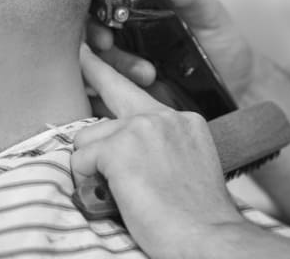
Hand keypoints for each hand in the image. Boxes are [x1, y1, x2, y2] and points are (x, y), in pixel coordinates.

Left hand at [71, 46, 246, 256]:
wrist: (209, 238)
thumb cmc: (196, 216)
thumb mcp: (186, 167)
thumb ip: (159, 148)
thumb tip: (125, 152)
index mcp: (183, 121)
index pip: (138, 91)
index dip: (111, 72)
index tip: (92, 53)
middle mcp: (163, 116)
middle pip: (110, 95)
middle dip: (94, 75)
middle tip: (82, 52)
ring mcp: (141, 128)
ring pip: (88, 137)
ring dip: (93, 166)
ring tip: (118, 192)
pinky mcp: (119, 148)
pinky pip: (80, 160)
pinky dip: (88, 182)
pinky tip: (113, 196)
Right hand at [87, 0, 259, 101]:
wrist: (240, 83)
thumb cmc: (223, 43)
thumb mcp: (209, 12)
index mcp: (137, 17)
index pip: (98, 13)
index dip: (93, 20)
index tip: (106, 31)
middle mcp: (125, 43)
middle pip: (90, 44)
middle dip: (100, 50)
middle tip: (117, 51)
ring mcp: (126, 73)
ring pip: (95, 74)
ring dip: (114, 74)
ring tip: (149, 75)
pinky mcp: (131, 100)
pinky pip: (106, 101)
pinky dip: (111, 101)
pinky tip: (136, 96)